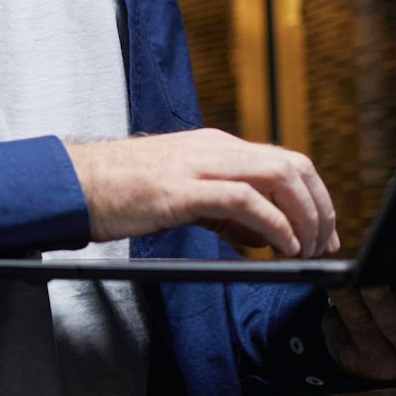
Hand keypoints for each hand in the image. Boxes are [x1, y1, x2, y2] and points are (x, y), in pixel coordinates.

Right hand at [61, 128, 338, 256]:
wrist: (72, 183)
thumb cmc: (119, 192)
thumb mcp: (182, 195)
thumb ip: (224, 209)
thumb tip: (262, 233)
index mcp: (213, 147)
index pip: (284, 161)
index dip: (314, 197)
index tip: (321, 233)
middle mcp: (213, 148)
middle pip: (292, 165)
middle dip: (319, 207)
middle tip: (323, 245)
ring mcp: (198, 165)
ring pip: (278, 175)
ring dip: (303, 216)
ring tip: (304, 249)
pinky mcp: (182, 189)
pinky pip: (246, 201)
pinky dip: (275, 225)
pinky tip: (279, 246)